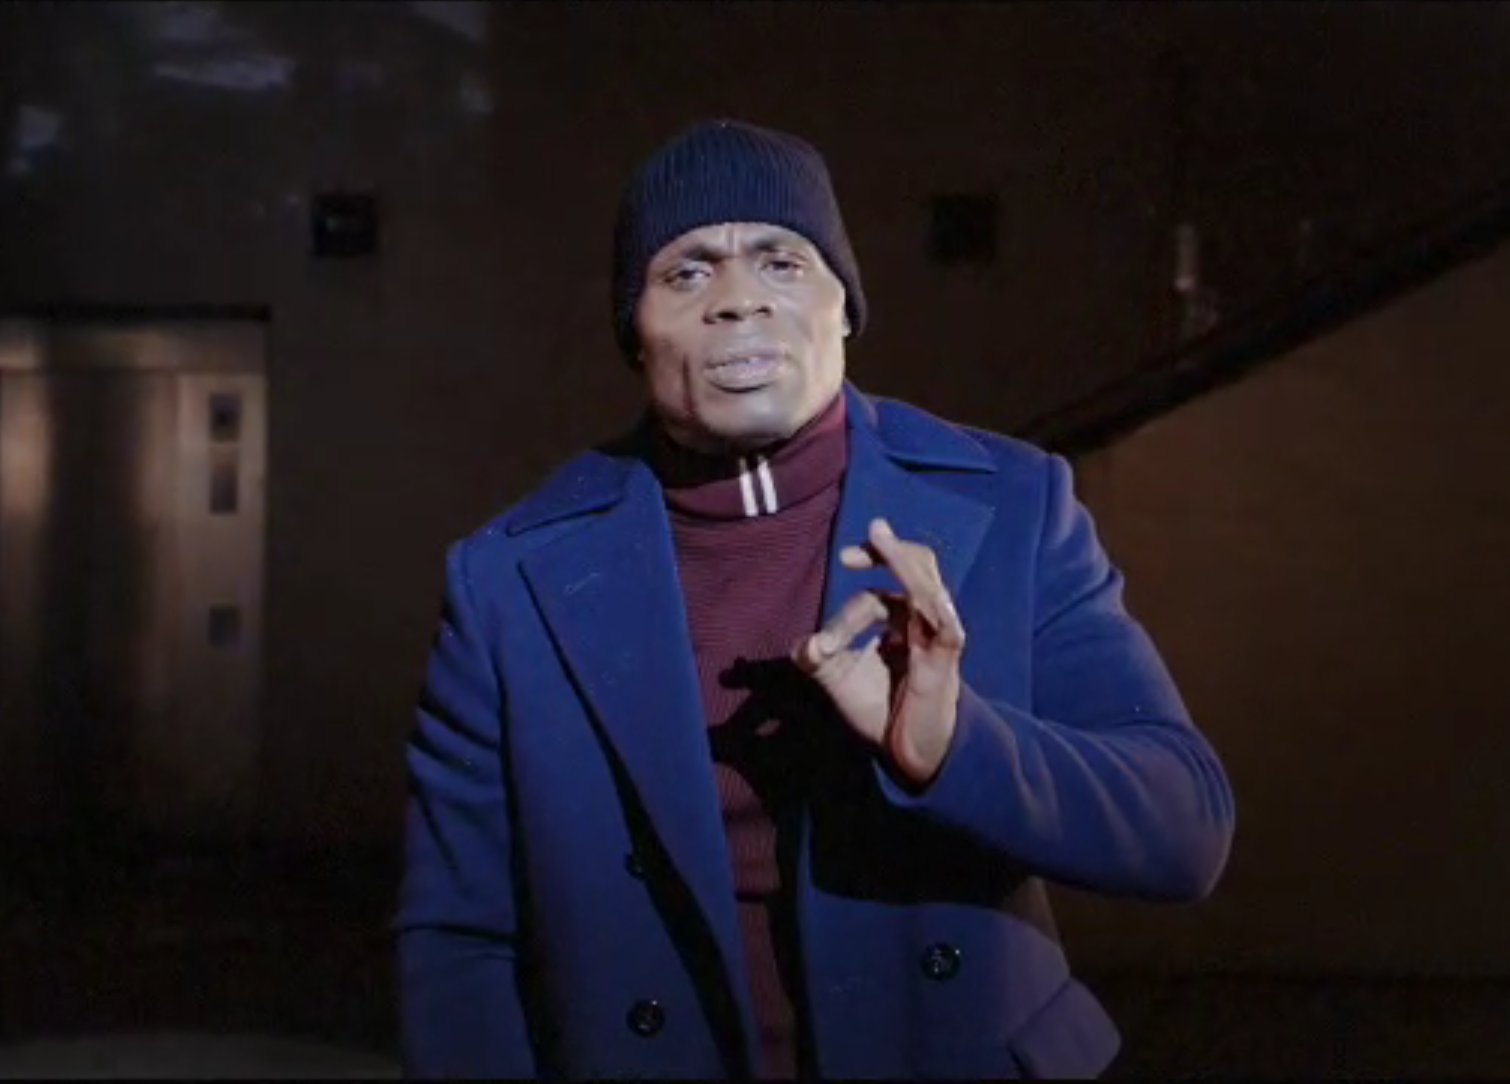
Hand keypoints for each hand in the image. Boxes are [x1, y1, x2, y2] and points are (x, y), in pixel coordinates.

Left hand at [793, 518, 965, 785]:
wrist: (910, 753)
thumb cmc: (880, 709)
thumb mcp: (839, 680)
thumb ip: (816, 659)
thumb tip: (800, 644)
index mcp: (897, 620)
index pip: (873, 598)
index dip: (843, 620)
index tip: (819, 649)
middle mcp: (920, 620)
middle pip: (912, 569)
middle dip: (887, 552)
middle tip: (859, 544)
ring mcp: (937, 636)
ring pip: (927, 585)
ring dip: (902, 563)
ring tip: (882, 539)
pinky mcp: (947, 660)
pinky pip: (946, 625)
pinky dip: (934, 605)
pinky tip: (922, 594)